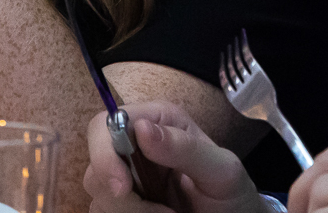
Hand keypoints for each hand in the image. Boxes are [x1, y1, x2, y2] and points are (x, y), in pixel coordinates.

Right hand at [84, 102, 264, 212]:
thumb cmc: (231, 193)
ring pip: (98, 198)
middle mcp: (135, 147)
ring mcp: (125, 179)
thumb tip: (143, 129)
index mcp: (157, 122)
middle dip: (122, 197)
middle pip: (96, 168)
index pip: (104, 125)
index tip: (123, 188)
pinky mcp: (123, 207)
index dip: (104, 155)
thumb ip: (186, 148)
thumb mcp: (221, 170)